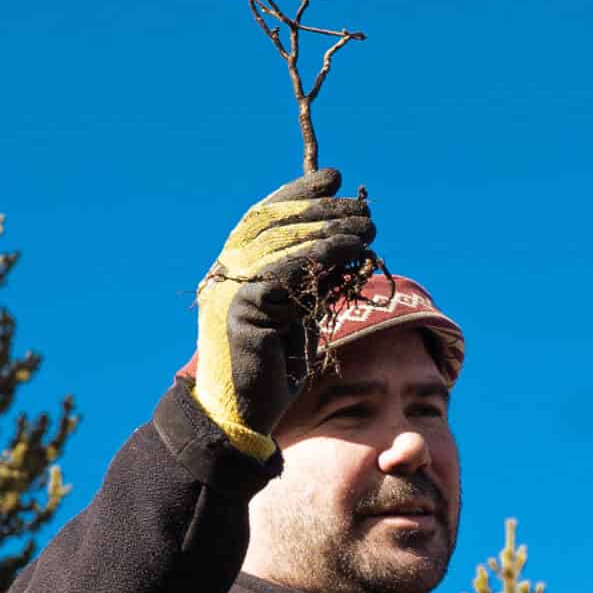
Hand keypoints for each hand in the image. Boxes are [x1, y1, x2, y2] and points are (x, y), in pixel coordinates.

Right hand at [192, 169, 374, 457]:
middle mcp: (225, 272)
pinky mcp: (239, 308)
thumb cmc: (274, 368)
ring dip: (330, 229)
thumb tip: (348, 241)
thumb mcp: (300, 312)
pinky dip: (319, 256)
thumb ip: (313, 278)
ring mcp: (228, 289)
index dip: (297, 193)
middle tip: (363, 207)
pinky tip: (349, 251)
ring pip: (282, 242)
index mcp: (234, 269)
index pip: (264, 216)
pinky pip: (283, 271)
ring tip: (368, 227)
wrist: (244, 414)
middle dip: (323, 209)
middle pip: (274, 222)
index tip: (333, 178)